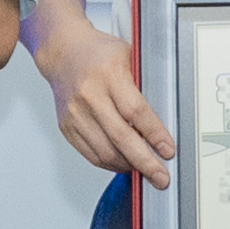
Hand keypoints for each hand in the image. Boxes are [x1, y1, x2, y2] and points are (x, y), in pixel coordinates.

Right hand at [40, 13, 175, 180]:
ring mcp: (75, 113)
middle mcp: (89, 94)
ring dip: (128, 165)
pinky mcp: (67, 126)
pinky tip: (123, 162)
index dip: (154, 135)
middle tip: (160, 177)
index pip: (135, 111)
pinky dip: (110, 163)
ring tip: (144, 169)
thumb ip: (143, 86)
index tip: (167, 150)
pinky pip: (91, 154)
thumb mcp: (128, 57)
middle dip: (144, 162)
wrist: (62, 52)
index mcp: (109, 74)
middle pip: (120, 137)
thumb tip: (165, 120)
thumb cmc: (97, 53)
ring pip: (104, 151)